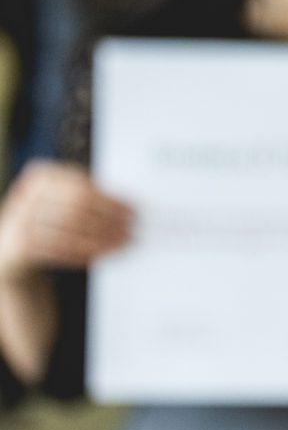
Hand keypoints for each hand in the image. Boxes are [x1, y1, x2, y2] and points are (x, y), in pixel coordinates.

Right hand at [0, 160, 134, 282]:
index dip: (111, 200)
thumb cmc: (47, 218)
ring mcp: (19, 222)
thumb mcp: (61, 198)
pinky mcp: (19, 247)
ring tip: (123, 243)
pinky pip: (60, 251)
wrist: (10, 246)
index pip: (83, 188)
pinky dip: (86, 253)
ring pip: (71, 232)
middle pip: (78, 209)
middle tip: (132, 230)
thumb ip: (88, 196)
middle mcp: (27, 196)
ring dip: (102, 240)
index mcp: (42, 176)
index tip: (133, 212)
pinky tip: (104, 253)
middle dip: (110, 221)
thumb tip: (128, 206)